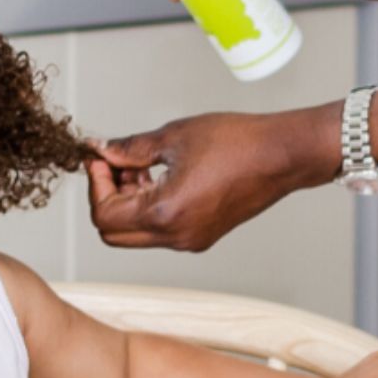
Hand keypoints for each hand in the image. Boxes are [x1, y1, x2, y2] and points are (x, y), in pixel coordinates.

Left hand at [86, 108, 334, 251]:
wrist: (282, 155)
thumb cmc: (238, 142)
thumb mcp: (174, 137)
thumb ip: (130, 148)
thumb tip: (102, 151)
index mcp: (166, 213)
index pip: (104, 215)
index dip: (95, 184)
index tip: (99, 159)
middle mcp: (177, 236)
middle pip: (113, 233)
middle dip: (106, 196)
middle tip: (113, 164)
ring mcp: (190, 240)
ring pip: (135, 234)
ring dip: (127, 202)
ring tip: (140, 166)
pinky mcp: (201, 236)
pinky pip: (160, 232)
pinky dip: (148, 208)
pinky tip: (159, 177)